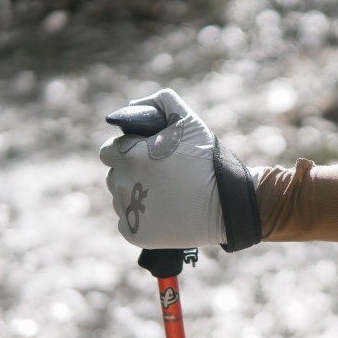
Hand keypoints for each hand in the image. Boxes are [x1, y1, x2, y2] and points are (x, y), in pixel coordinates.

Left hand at [100, 89, 260, 250]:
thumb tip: (134, 106)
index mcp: (129, 156)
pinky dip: (142, 219)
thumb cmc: (209, 160)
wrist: (229, 204)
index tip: (150, 158)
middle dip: (132, 174)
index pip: (109, 152)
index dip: (129, 152)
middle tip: (163, 177)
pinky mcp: (136, 235)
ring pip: (121, 200)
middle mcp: (122, 184)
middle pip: (114, 176)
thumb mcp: (188, 120)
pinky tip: (165, 213)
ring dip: (137, 196)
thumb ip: (159, 102)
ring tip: (167, 195)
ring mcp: (128, 212)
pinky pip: (128, 223)